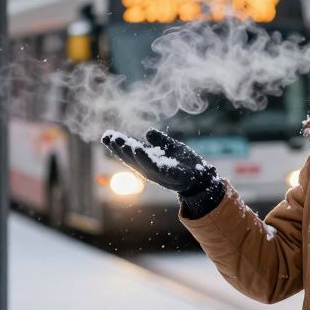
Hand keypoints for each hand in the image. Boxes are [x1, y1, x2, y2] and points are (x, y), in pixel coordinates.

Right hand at [101, 129, 217, 195]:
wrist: (202, 177)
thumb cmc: (185, 163)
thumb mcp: (171, 148)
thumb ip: (160, 141)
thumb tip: (148, 132)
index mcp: (148, 162)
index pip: (130, 153)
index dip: (117, 146)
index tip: (106, 136)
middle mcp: (151, 169)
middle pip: (133, 159)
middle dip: (121, 149)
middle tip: (111, 137)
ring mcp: (161, 174)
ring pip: (143, 164)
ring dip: (133, 154)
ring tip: (125, 143)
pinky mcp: (173, 176)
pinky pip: (159, 168)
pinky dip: (148, 160)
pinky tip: (140, 150)